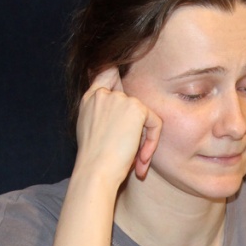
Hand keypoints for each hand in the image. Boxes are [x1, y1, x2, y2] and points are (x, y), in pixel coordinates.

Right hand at [75, 67, 161, 182]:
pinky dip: (152, 143)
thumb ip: (104, 114)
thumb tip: (130, 112)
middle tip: (134, 157)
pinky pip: (155, 123)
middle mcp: (103, 94)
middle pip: (133, 101)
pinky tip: (141, 160)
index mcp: (90, 99)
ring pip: (145, 116)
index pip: (107, 73)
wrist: (95, 172)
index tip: (122, 80)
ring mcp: (119, 99)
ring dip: (145, 141)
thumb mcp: (92, 132)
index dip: (118, 77)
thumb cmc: (95, 161)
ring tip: (137, 162)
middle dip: (138, 129)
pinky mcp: (136, 108)